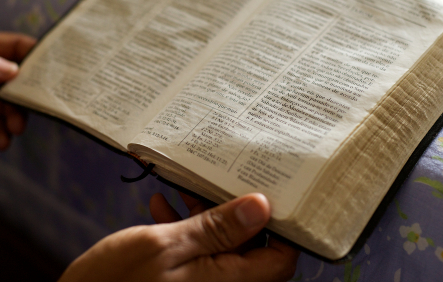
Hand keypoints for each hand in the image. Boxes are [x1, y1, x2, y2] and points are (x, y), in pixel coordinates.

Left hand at [0, 30, 35, 152]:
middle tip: (40, 105)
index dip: (37, 55)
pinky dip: (3, 135)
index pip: (13, 47)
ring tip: (14, 128)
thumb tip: (11, 69)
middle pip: (19, 79)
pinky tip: (1, 141)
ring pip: (11, 106)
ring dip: (18, 117)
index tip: (58, 68)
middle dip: (31, 93)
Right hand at [59, 193, 299, 281]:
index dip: (283, 227)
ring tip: (183, 190)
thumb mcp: (166, 246)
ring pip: (221, 246)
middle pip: (251, 247)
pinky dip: (183, 229)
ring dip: (205, 216)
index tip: (272, 193)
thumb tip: (261, 207)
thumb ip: (216, 228)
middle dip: (235, 212)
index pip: (281, 260)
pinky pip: (196, 253)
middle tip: (219, 181)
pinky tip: (159, 206)